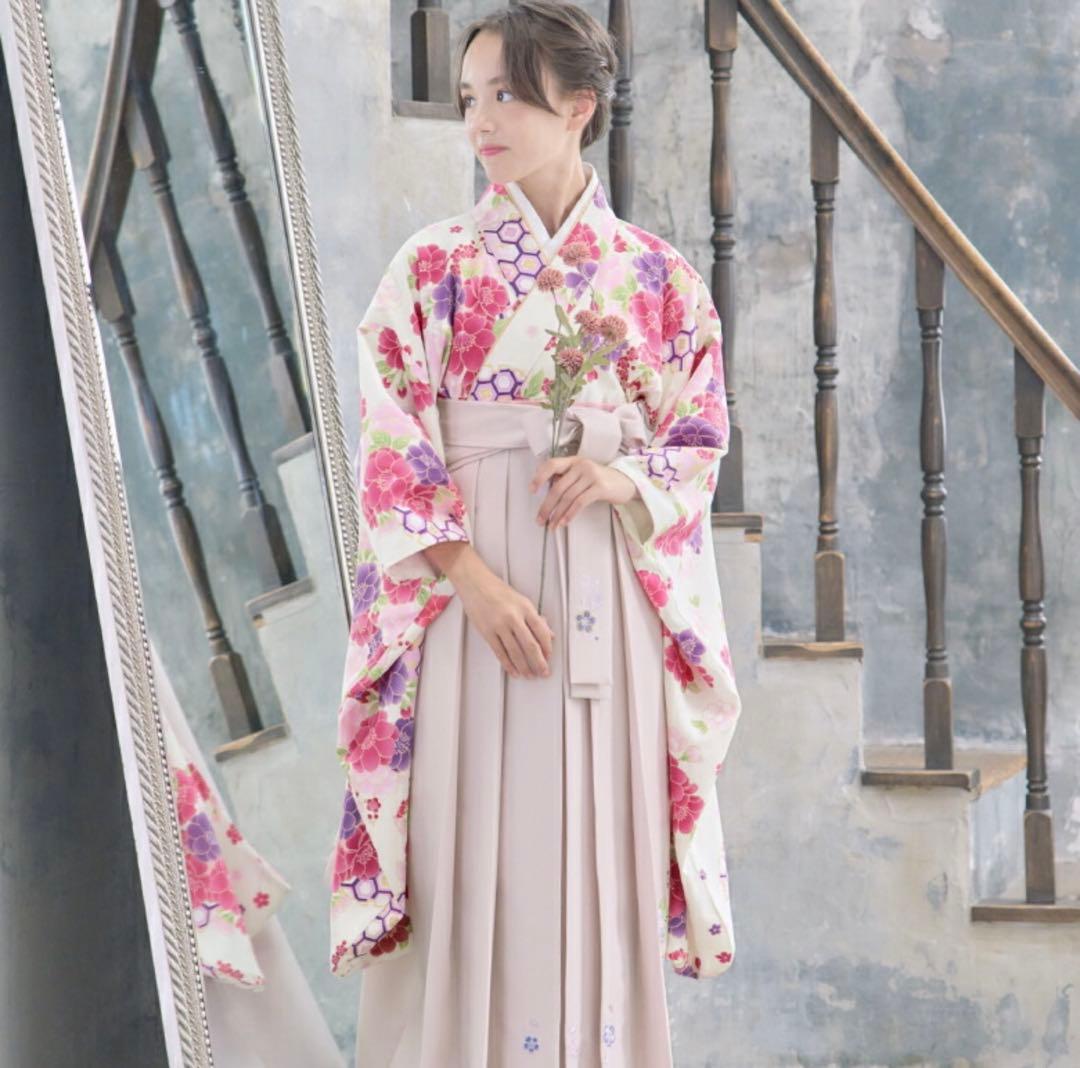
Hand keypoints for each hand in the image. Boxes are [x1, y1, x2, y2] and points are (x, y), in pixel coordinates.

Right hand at [431, 545, 553, 678]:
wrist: (475, 584)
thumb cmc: (498, 591)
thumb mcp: (521, 601)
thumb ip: (535, 618)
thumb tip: (548, 634)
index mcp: (525, 607)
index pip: (541, 632)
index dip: (547, 648)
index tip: (549, 657)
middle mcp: (514, 617)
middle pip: (530, 645)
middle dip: (539, 662)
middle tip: (543, 672)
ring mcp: (499, 625)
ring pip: (515, 652)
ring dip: (524, 667)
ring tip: (529, 675)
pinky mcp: (487, 632)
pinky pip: (500, 652)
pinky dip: (508, 664)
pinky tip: (513, 671)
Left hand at [529, 456, 637, 528]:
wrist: (627, 483)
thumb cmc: (601, 482)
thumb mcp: (583, 475)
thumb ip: (567, 480)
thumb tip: (548, 496)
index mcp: (574, 461)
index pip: (551, 464)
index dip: (539, 477)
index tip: (532, 491)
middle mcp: (581, 465)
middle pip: (558, 487)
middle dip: (547, 506)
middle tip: (540, 520)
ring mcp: (591, 475)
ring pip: (567, 497)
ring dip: (557, 514)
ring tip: (551, 526)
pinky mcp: (600, 487)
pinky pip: (580, 502)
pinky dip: (570, 514)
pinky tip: (564, 522)